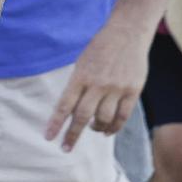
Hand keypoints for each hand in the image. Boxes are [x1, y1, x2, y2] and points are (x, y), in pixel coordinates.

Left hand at [47, 21, 149, 148]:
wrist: (127, 33)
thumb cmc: (101, 48)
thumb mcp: (82, 62)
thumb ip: (77, 85)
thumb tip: (71, 111)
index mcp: (81, 76)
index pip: (65, 105)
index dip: (56, 123)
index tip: (49, 137)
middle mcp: (98, 84)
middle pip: (83, 116)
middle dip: (72, 135)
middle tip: (66, 148)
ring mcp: (117, 88)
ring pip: (104, 119)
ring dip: (96, 129)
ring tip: (94, 129)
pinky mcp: (133, 91)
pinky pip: (123, 116)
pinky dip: (114, 127)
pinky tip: (108, 131)